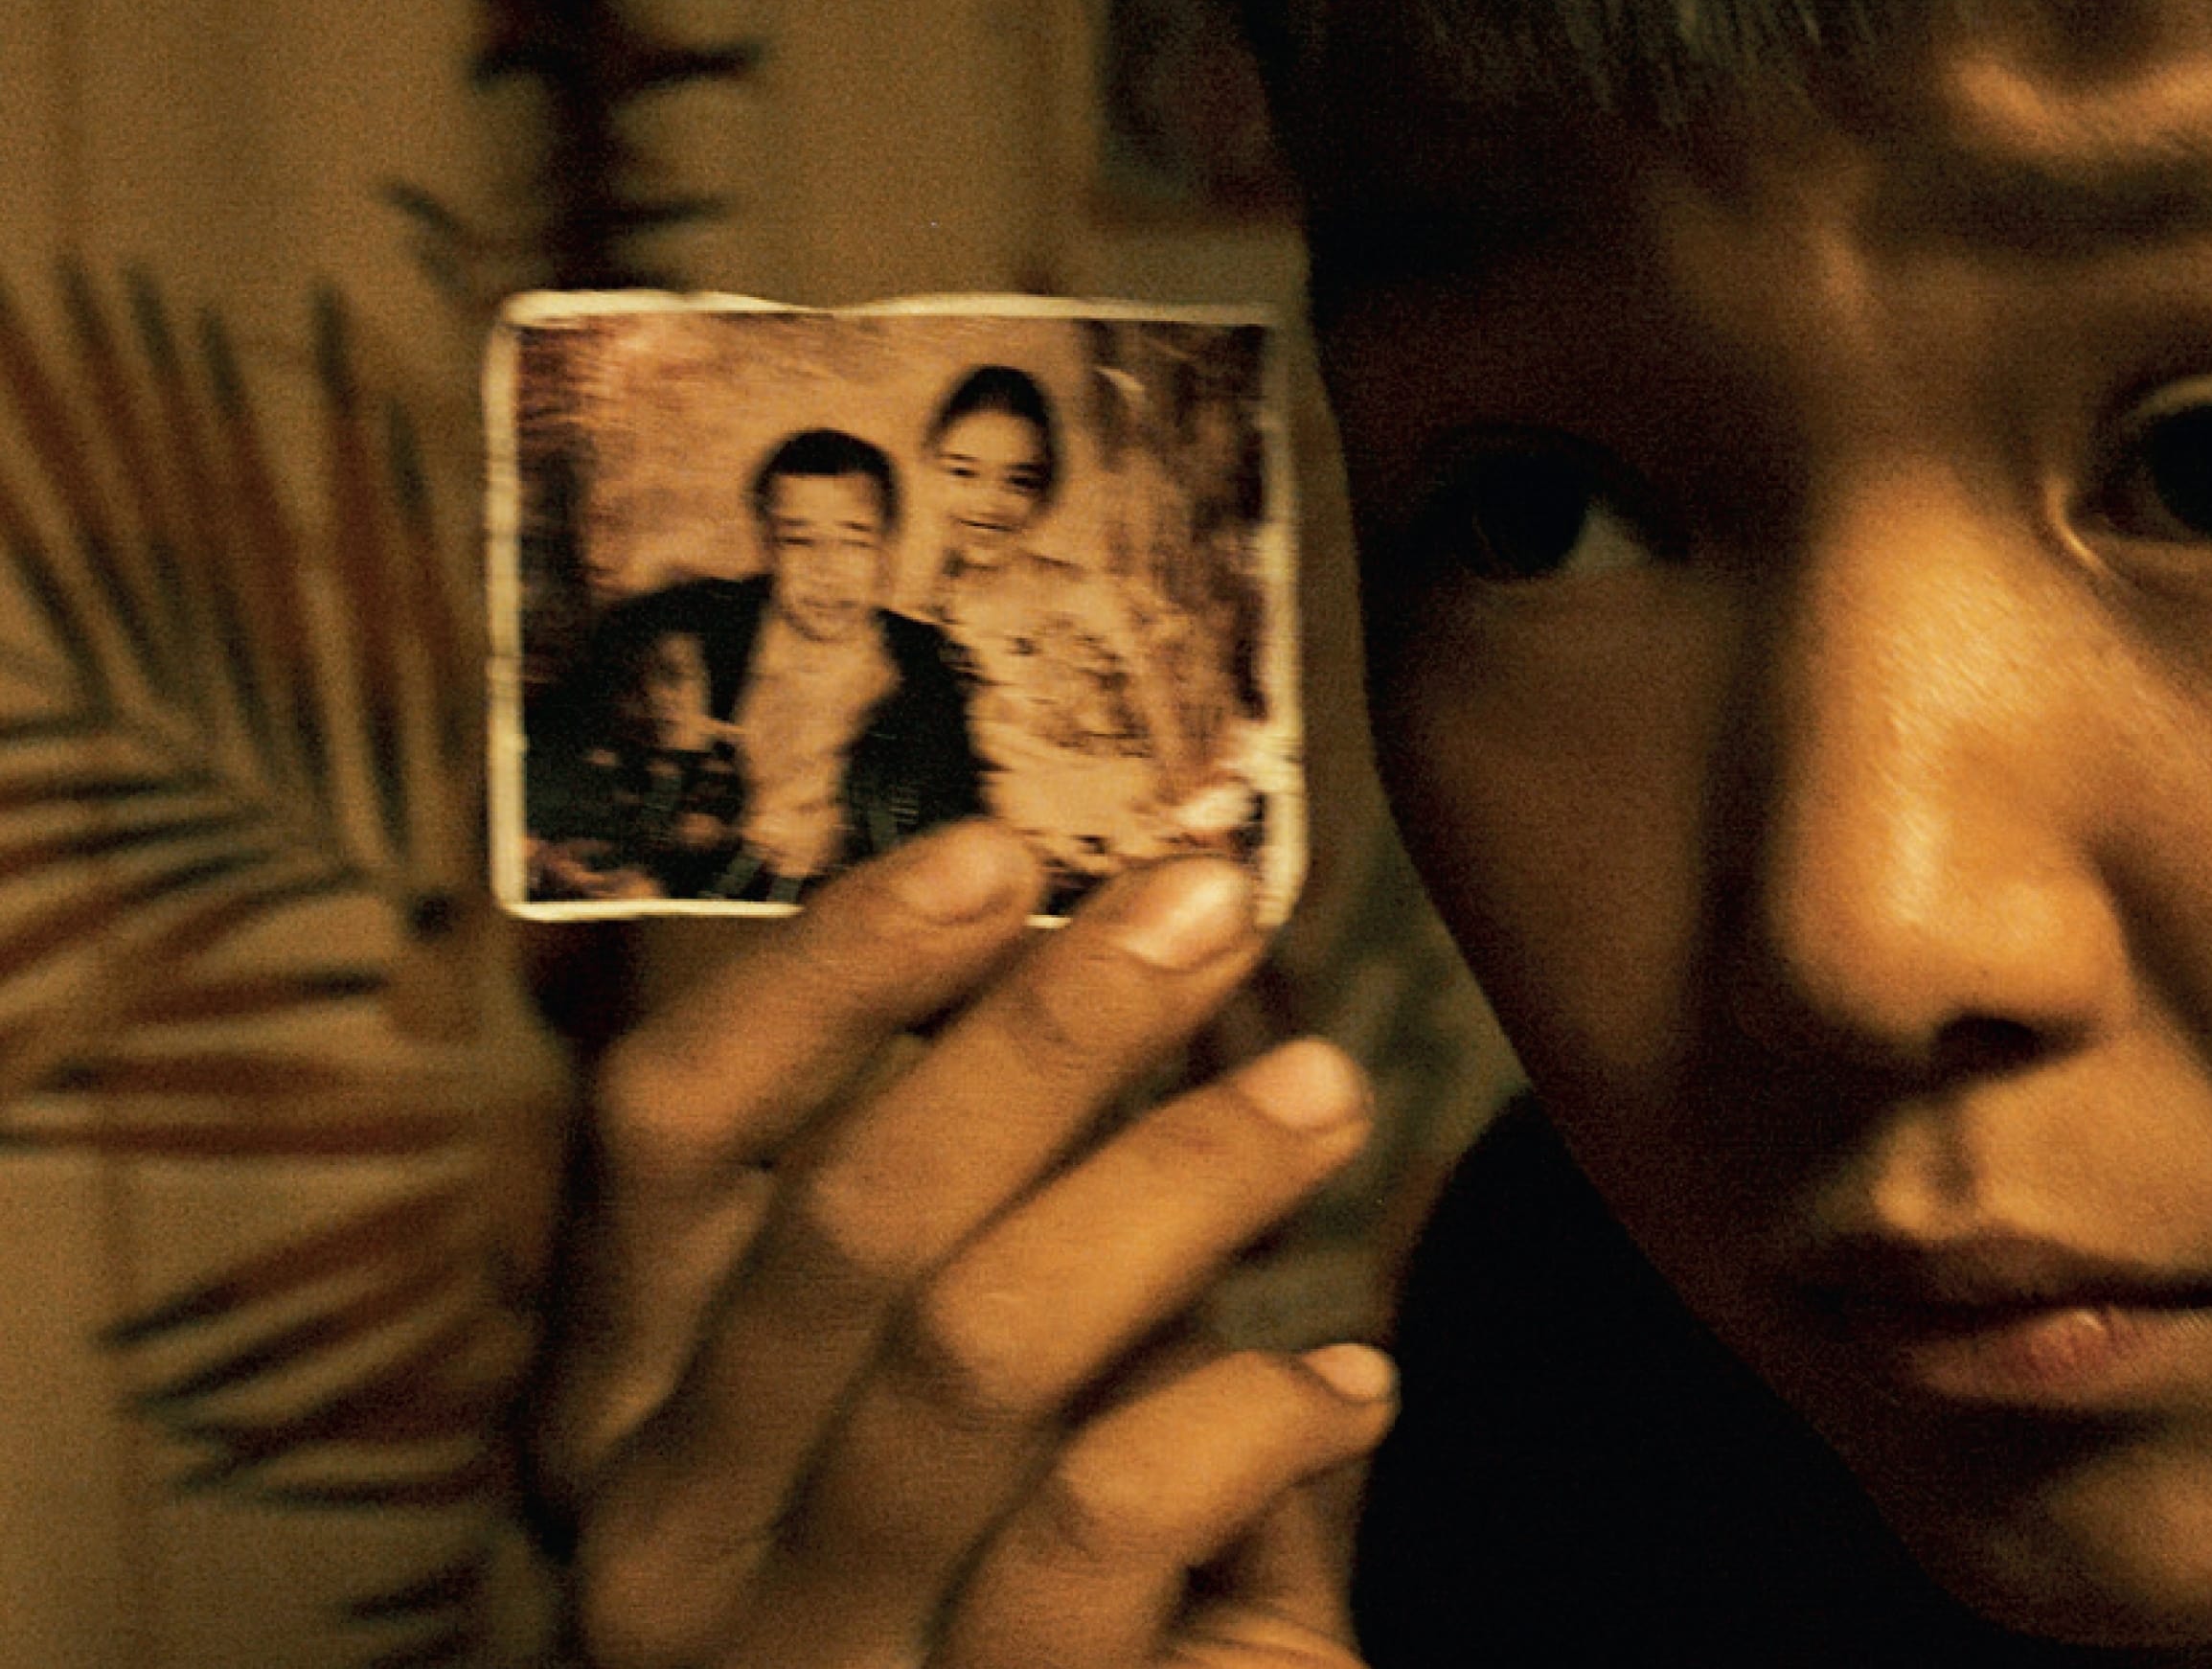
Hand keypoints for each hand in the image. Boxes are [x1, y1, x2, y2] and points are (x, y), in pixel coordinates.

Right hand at [537, 820, 1392, 1666]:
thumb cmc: (1049, 1619)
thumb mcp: (986, 1415)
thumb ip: (1026, 1226)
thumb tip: (1148, 965)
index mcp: (629, 1420)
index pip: (661, 1139)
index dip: (820, 970)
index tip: (996, 848)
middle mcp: (663, 1543)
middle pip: (847, 1215)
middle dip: (1048, 1029)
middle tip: (1213, 903)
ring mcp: (807, 1662)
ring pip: (980, 1347)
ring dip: (1179, 1182)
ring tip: (1326, 1090)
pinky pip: (1107, 1523)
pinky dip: (1251, 1418)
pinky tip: (1359, 1382)